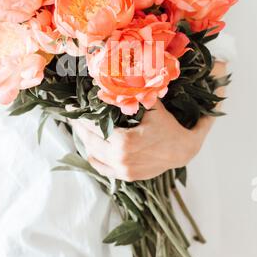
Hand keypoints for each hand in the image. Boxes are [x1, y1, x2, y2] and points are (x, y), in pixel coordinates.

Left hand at [72, 101, 211, 181]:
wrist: (184, 150)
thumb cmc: (169, 127)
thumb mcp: (152, 108)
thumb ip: (135, 96)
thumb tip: (118, 80)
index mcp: (124, 141)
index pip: (95, 127)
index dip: (82, 117)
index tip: (72, 110)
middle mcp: (120, 158)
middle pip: (90, 141)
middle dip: (80, 128)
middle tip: (73, 117)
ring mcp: (123, 170)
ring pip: (94, 155)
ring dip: (85, 141)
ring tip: (81, 129)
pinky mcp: (127, 176)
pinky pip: (102, 168)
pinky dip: (94, 158)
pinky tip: (90, 149)